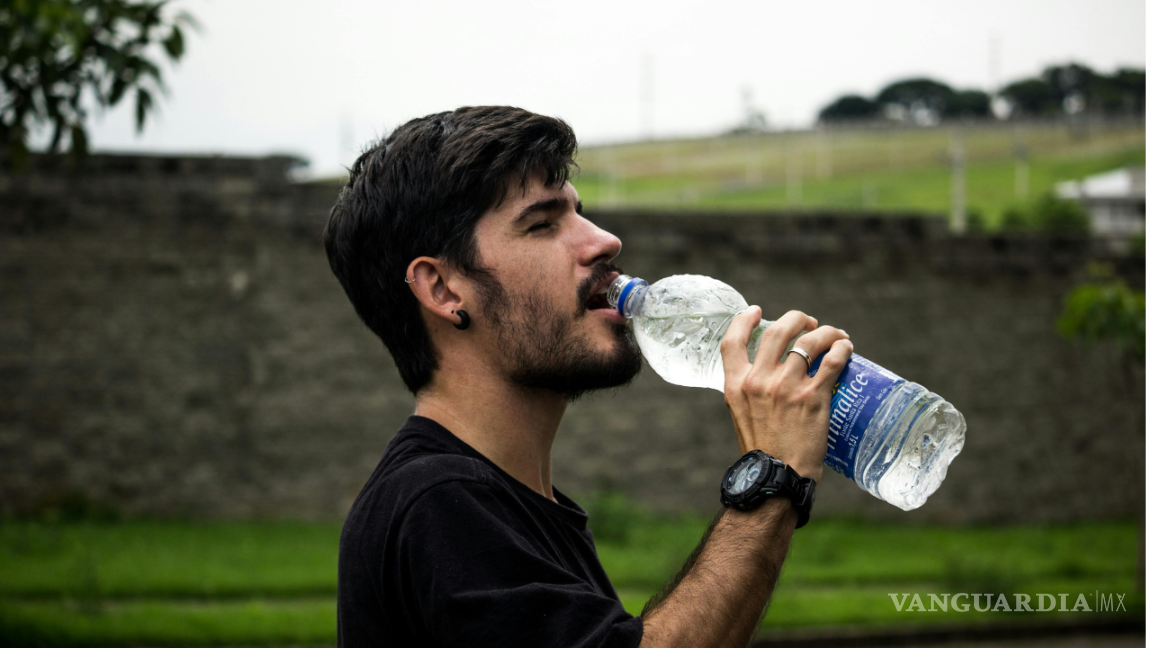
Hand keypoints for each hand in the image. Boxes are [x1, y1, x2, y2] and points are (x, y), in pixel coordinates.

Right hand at [720, 308, 852, 483]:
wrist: (777, 478)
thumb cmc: (762, 451)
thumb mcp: (741, 416)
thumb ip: (749, 391)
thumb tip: (767, 375)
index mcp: (736, 386)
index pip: (732, 341)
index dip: (743, 320)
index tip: (756, 311)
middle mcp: (759, 381)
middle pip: (777, 331)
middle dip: (796, 319)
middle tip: (809, 323)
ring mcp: (786, 387)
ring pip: (809, 341)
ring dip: (825, 332)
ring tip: (835, 335)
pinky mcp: (813, 397)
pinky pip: (832, 360)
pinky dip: (841, 349)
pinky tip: (846, 348)